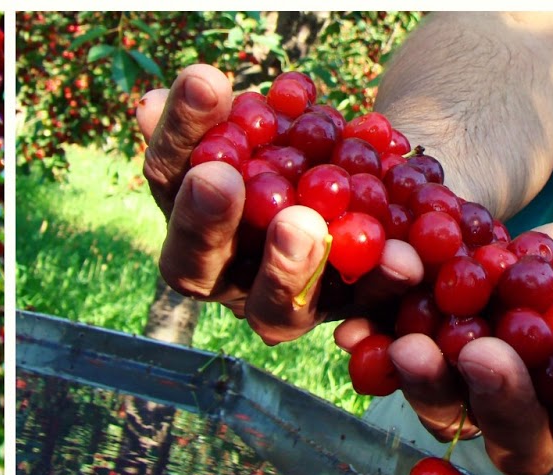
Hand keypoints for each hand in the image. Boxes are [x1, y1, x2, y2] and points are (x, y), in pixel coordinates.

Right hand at [137, 66, 422, 343]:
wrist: (379, 172)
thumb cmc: (301, 142)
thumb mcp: (266, 118)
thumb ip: (218, 116)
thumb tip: (149, 105)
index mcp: (189, 217)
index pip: (167, 179)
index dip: (178, 136)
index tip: (201, 82)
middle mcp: (225, 277)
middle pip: (197, 268)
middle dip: (206, 223)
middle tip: (219, 179)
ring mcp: (282, 306)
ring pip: (273, 310)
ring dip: (287, 267)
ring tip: (303, 222)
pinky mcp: (348, 314)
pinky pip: (363, 307)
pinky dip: (383, 278)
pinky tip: (403, 255)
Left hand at [336, 222, 552, 474]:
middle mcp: (545, 438)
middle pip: (517, 435)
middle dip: (498, 396)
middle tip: (483, 351)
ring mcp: (485, 410)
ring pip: (452, 410)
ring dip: (426, 381)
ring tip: (410, 342)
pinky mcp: (443, 373)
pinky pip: (408, 370)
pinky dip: (379, 349)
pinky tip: (360, 329)